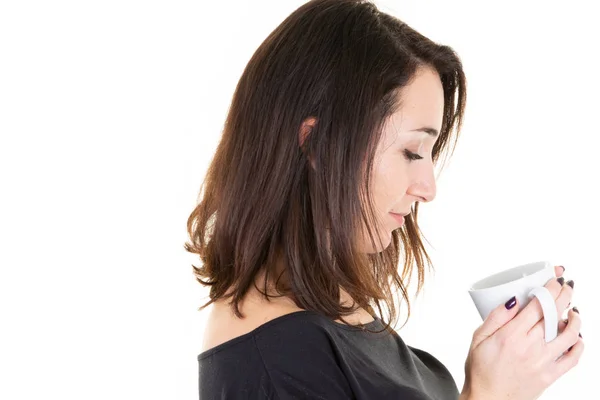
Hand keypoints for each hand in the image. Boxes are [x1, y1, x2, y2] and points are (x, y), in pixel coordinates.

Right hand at [461, 265, 583, 399]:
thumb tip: (513, 300)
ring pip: (569, 334)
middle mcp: (530, 347)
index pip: (538, 305)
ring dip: (575, 319)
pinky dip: (580, 345)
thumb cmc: (480, 370)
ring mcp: (543, 362)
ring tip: (573, 310)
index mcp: (511, 336)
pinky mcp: (551, 376)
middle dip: (565, 295)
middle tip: (567, 285)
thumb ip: (496, 317)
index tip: (555, 278)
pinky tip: (577, 336)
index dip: (550, 288)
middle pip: (555, 315)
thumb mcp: (478, 338)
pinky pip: (573, 358)